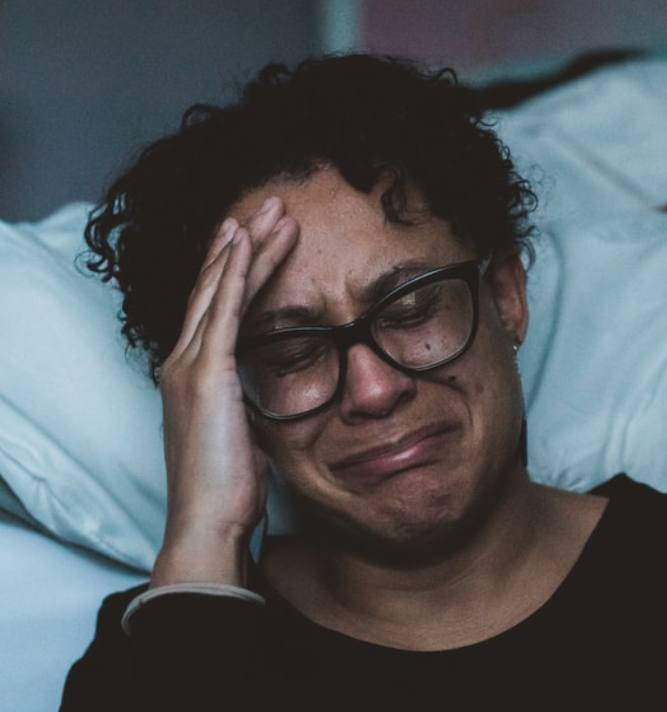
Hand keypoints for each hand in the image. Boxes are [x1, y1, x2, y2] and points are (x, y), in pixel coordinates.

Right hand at [150, 197, 297, 586]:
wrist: (209, 522)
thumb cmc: (229, 489)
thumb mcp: (244, 433)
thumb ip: (248, 402)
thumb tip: (268, 391)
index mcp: (193, 376)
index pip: (215, 308)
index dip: (235, 269)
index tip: (258, 238)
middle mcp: (183, 362)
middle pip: (214, 287)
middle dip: (242, 244)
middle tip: (269, 206)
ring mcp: (190, 365)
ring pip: (220, 288)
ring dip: (247, 246)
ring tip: (273, 210)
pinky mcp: (206, 373)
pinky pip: (223, 309)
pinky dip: (236, 271)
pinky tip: (249, 242)